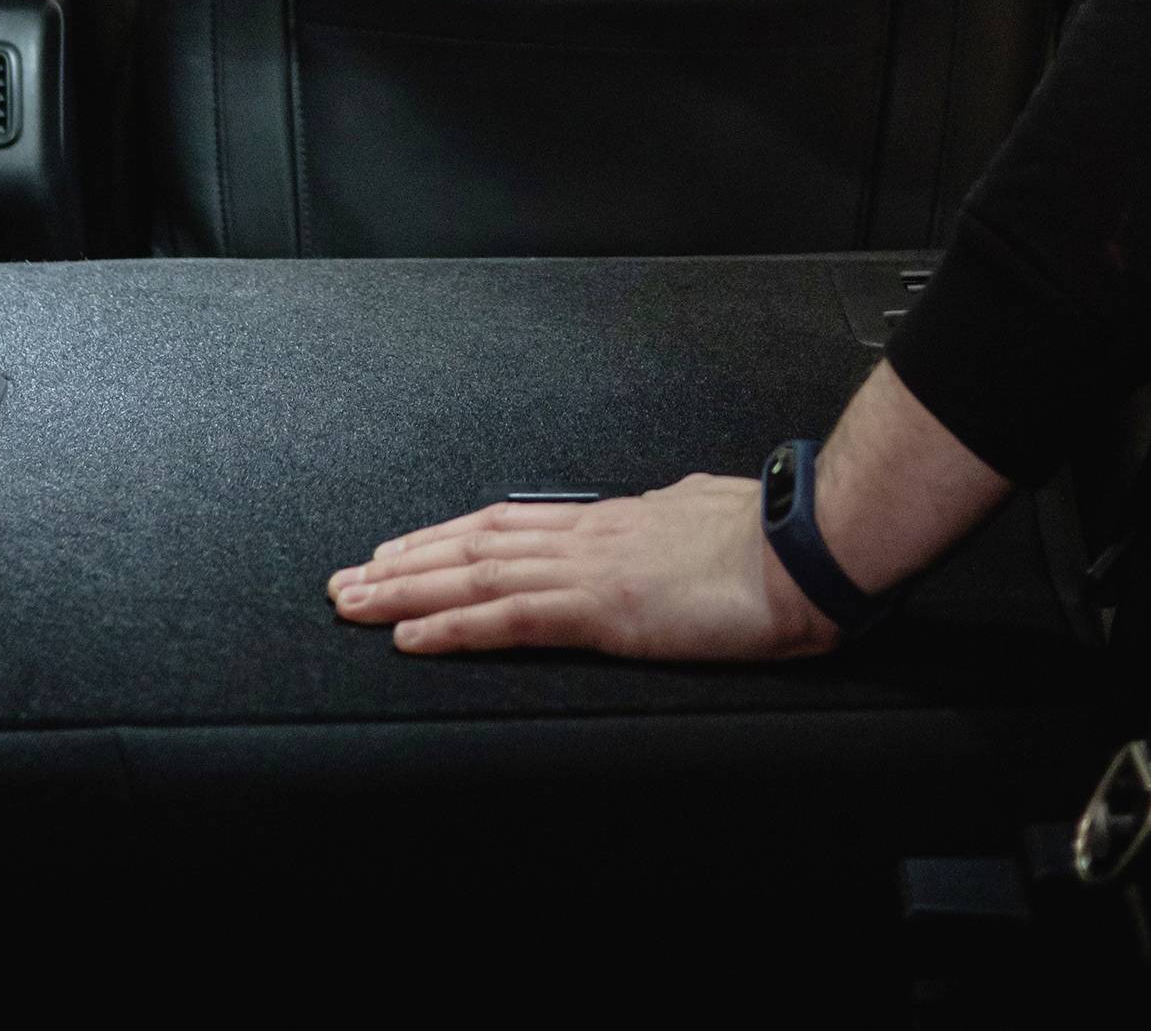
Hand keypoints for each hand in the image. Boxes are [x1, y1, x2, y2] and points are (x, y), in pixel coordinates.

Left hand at [327, 474, 839, 659]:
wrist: (802, 549)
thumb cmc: (771, 538)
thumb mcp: (706, 513)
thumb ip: (671, 520)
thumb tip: (666, 519)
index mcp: (613, 520)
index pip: (509, 524)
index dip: (449, 536)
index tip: (405, 546)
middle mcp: (587, 537)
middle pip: (473, 545)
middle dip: (405, 563)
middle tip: (347, 579)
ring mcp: (588, 570)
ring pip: (473, 576)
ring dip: (406, 591)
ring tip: (354, 603)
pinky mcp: (600, 610)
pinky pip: (509, 620)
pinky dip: (452, 629)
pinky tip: (411, 637)